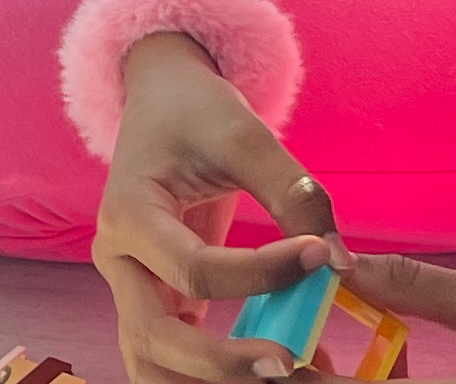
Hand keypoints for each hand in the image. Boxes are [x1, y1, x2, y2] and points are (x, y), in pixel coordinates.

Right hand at [92, 33, 350, 383]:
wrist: (162, 100)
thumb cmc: (196, 112)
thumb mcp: (243, 135)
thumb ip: (292, 193)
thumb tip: (338, 262)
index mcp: (127, 213)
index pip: (195, 268)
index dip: (262, 273)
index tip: (322, 256)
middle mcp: (117, 260)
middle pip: (153, 335)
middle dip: (220, 361)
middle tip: (288, 362)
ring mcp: (128, 286)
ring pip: (149, 361)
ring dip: (205, 381)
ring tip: (274, 374)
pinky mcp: (151, 299)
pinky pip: (168, 356)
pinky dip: (207, 374)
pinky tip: (262, 369)